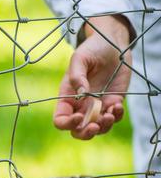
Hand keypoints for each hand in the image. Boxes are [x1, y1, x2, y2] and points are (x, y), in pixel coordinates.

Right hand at [53, 15, 132, 139]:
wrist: (113, 44)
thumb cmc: (92, 49)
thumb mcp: (80, 58)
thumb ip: (77, 75)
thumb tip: (80, 94)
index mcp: (67, 97)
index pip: (60, 119)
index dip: (67, 123)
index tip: (78, 116)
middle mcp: (81, 105)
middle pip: (78, 130)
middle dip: (86, 133)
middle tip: (95, 125)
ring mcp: (98, 105)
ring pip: (97, 128)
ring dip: (104, 126)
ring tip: (111, 113)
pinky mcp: (113, 102)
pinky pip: (114, 118)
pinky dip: (116, 117)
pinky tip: (118, 105)